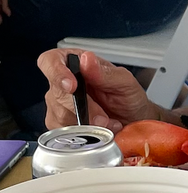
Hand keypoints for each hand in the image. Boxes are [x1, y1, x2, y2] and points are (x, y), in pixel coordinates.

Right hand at [38, 49, 158, 131]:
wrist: (133, 122)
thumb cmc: (128, 98)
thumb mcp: (125, 82)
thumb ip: (105, 72)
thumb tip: (87, 59)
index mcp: (76, 64)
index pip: (50, 60)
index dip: (56, 72)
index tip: (71, 86)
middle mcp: (63, 82)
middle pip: (56, 92)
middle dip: (82, 108)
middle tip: (102, 117)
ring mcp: (58, 104)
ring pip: (60, 114)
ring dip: (87, 122)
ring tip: (107, 121)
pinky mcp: (59, 123)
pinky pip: (63, 130)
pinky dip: (83, 133)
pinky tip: (98, 129)